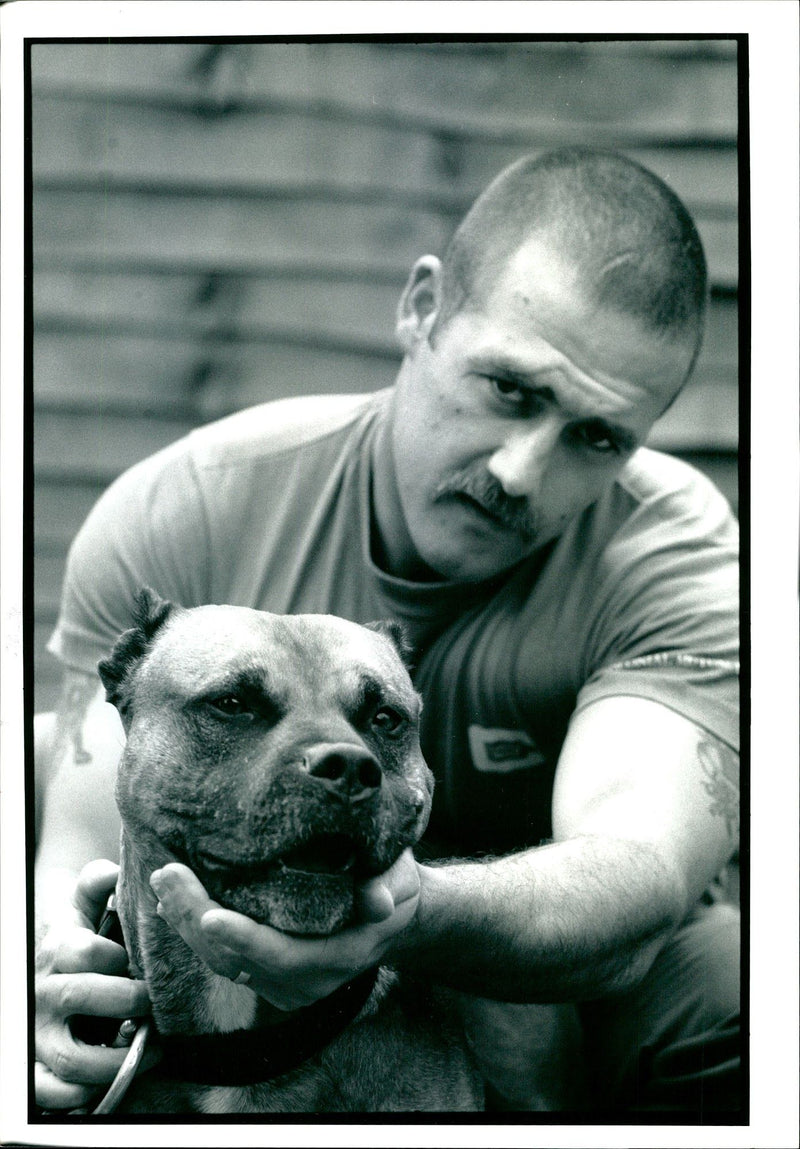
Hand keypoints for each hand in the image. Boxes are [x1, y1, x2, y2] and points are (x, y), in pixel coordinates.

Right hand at [35, 859, 154, 1109]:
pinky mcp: (38, 1066)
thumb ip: (99, 880)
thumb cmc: (75, 928)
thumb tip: (116, 872)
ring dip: (115, 1059)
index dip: (120, 957)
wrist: (43, 956)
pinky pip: (52, 1092)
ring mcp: (38, 1034)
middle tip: (157, 1002)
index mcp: (57, 950)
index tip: (144, 962)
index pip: (86, 951)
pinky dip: (82, 1095)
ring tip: (153, 1048)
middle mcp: (43, 993)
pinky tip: (115, 1080)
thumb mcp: (83, 900)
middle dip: (127, 1001)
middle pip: (80, 997)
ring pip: (70, 1057)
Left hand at [150, 849, 420, 1011]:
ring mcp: (284, 984)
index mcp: (338, 956)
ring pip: (224, 963)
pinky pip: (225, 961)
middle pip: (239, 960)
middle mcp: (307, 981)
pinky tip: (175, 903)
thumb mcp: (400, 878)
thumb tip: (377, 901)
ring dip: (188, 923)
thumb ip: (388, 886)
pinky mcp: (269, 976)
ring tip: (165, 882)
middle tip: (168, 876)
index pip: (282, 955)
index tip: (208, 914)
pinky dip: (196, 932)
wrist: (394, 914)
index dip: (244, 938)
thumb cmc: (394, 884)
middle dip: (196, 919)